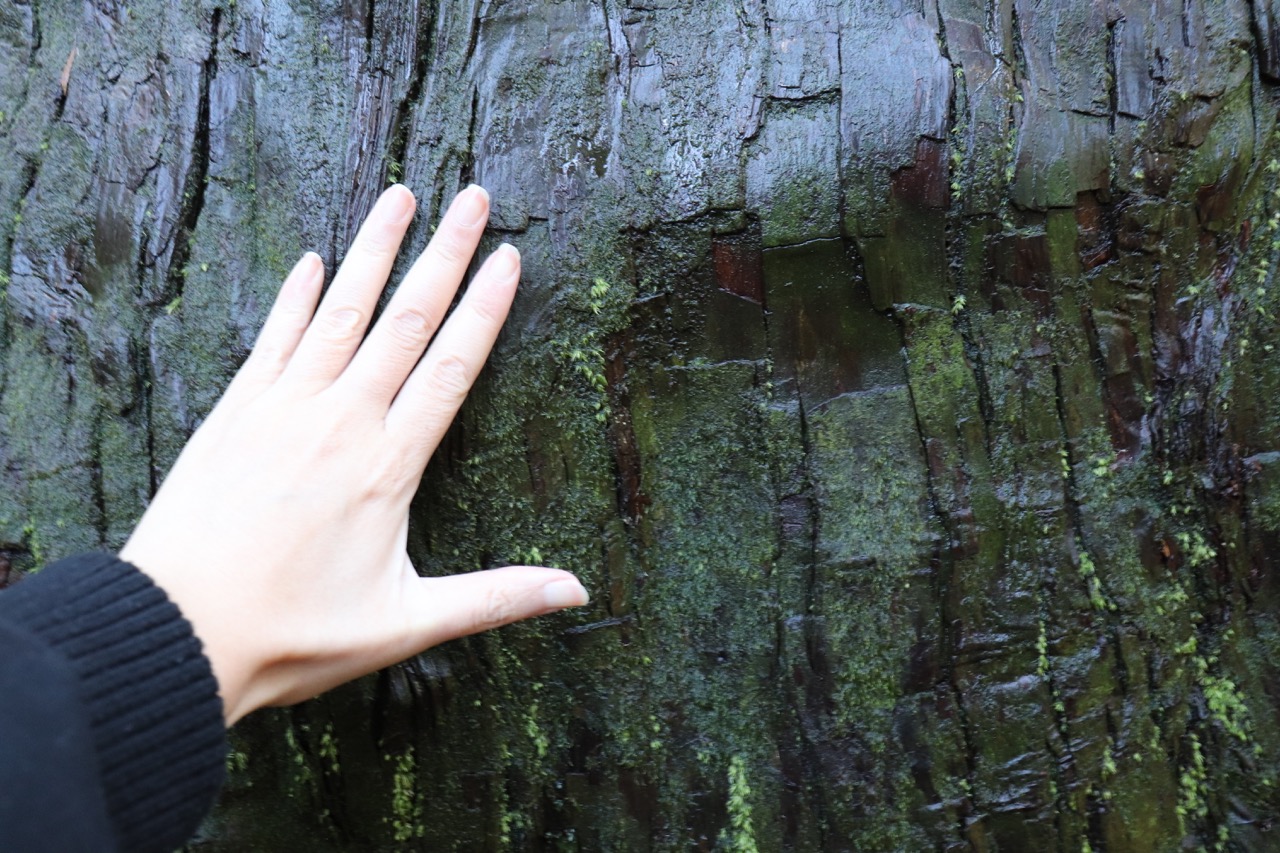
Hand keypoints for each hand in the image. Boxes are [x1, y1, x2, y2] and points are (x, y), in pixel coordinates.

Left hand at [120, 184, 587, 724]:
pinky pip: (274, 339)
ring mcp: (283, 410)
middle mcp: (340, 423)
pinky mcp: (235, 413)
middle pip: (403, 322)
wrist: (176, 632)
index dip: (483, 310)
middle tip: (473, 199)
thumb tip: (577, 594)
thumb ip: (496, 598)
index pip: (449, 369)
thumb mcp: (407, 622)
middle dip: (443, 255)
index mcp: (387, 468)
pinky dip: (295, 297)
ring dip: (372, 251)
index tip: (507, 258)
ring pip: (340, 313)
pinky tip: (312, 262)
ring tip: (400, 197)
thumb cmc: (295, 634)